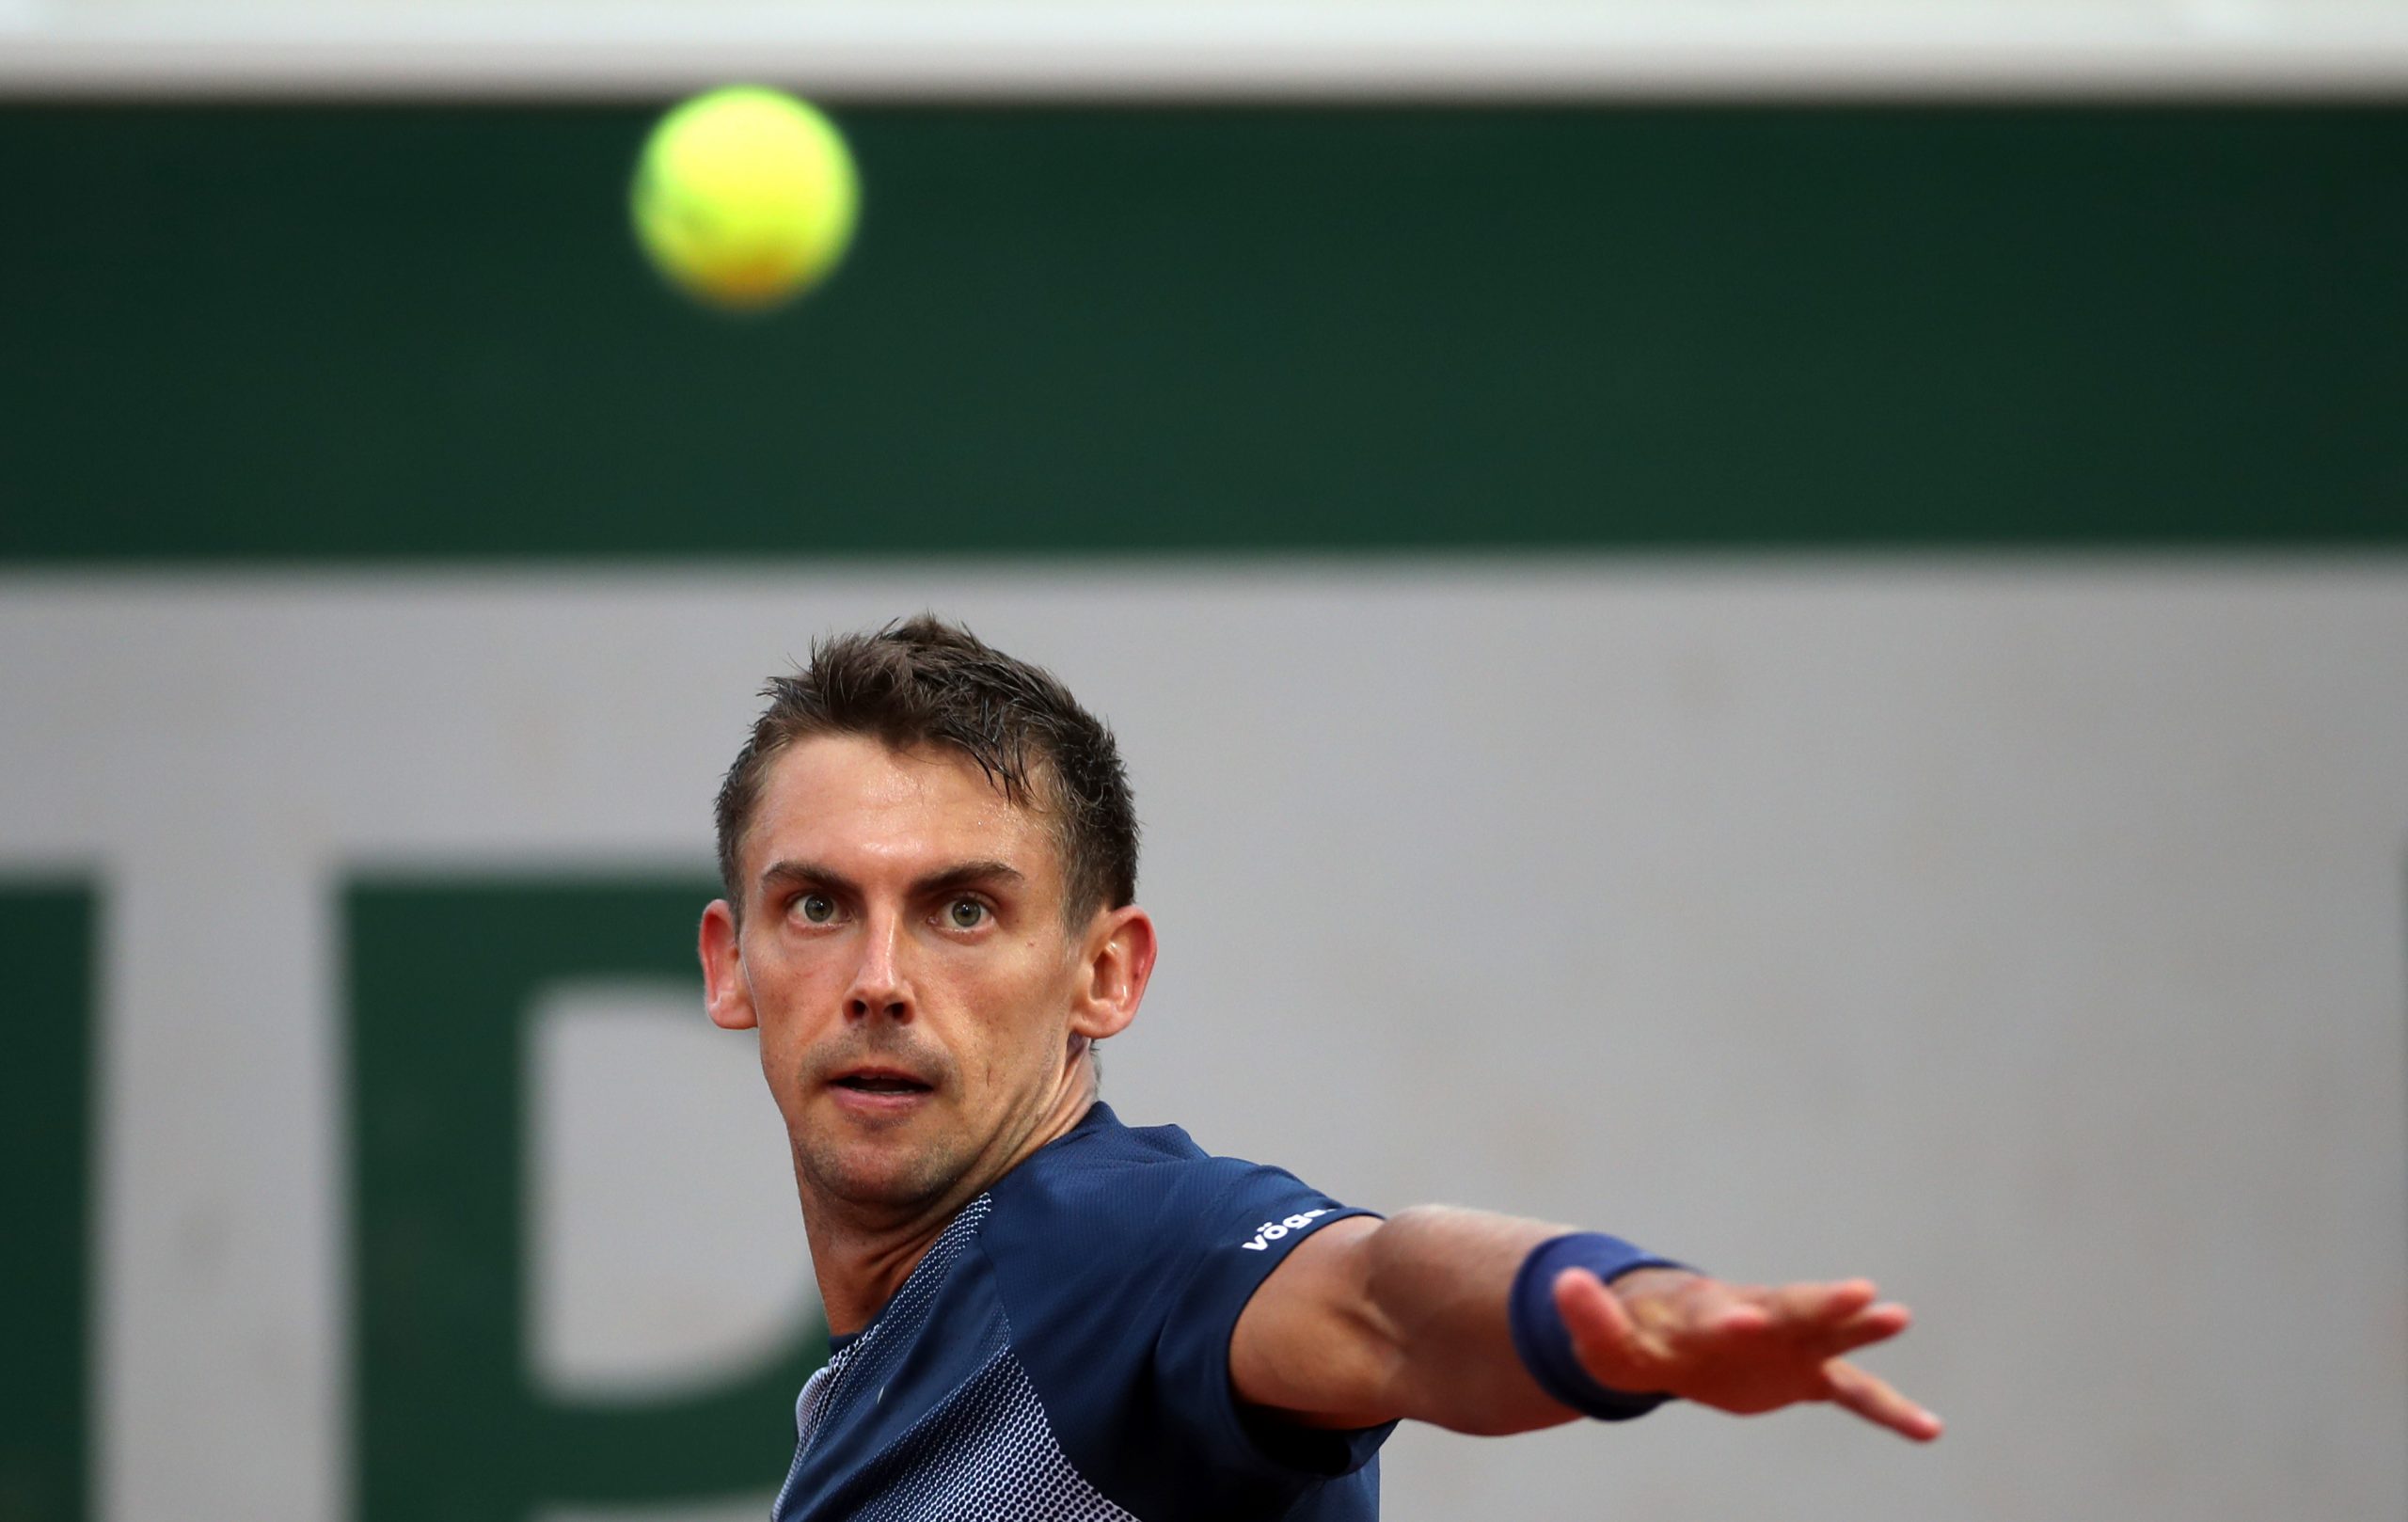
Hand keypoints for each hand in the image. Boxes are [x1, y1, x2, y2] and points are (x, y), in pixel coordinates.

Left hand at [1554, 1267, 1942, 1441]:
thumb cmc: (1635, 1338)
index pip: (1720, 1314)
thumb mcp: (1605, 1340)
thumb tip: (1563, 1282)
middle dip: (1820, 1304)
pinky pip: (1854, 1392)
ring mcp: (1787, 1343)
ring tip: (1899, 1316)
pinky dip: (1889, 1409)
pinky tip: (1930, 1431)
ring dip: (1860, 1328)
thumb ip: (1588, 1315)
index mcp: (1705, 1312)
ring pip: (1830, 1334)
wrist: (1669, 1336)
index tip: (1746, 1322)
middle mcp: (1756, 1317)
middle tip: (1861, 1293)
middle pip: (1790, 1307)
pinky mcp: (1806, 1374)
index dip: (1731, 1321)